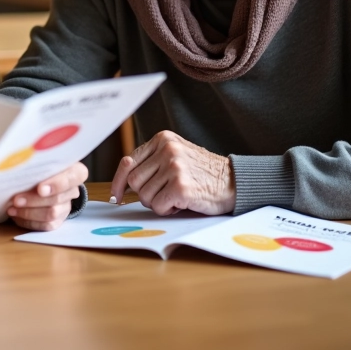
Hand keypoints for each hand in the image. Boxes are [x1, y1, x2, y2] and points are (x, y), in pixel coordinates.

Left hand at [7, 162, 88, 231]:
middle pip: (57, 198)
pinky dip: (28, 221)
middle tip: (16, 199)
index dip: (58, 184)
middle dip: (34, 200)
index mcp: (74, 172)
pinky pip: (45, 226)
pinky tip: (16, 215)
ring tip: (12, 208)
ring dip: (29, 212)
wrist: (42, 181)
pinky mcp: (58, 220)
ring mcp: (66, 206)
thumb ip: (36, 165)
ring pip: (51, 214)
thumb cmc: (40, 167)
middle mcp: (73, 190)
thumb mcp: (41, 162)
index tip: (40, 188)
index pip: (75, 176)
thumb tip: (17, 166)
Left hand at [109, 130, 235, 215]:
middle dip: (145, 195)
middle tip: (162, 196)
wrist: (234, 181)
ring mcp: (174, 167)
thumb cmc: (203, 173)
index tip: (116, 195)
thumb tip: (123, 179)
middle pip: (134, 181)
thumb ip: (152, 161)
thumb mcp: (177, 155)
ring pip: (144, 196)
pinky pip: (158, 206)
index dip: (119, 181)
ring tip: (175, 197)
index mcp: (163, 139)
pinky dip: (167, 210)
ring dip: (157, 203)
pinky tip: (181, 203)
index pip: (129, 161)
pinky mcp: (181, 187)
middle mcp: (167, 150)